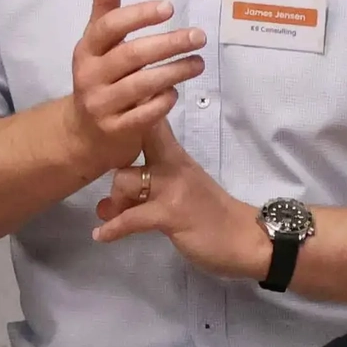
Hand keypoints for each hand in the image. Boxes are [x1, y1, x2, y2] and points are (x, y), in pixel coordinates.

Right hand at [63, 0, 204, 180]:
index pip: (109, 27)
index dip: (138, 15)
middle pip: (131, 55)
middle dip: (168, 44)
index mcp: (86, 50)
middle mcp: (89, 76)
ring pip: (141, 85)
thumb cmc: (98, 77)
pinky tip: (176, 92)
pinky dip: (163, 101)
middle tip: (199, 37)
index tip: (169, 8)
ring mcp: (101, 105)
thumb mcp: (97, 42)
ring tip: (198, 63)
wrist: (82, 133)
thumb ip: (105, 6)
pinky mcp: (115, 130)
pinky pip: (144, 115)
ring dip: (174, 72)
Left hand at [90, 117, 260, 277]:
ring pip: (124, 180)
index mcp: (176, 156)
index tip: (112, 108)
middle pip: (131, 145)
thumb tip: (105, 204)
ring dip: (114, 200)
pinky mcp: (170, 214)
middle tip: (108, 181)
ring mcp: (171, 189)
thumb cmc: (212, 213)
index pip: (152, 123)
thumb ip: (145, 192)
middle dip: (111, 158)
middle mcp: (172, 166)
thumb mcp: (182, 190)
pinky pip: (131, 218)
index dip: (130, 110)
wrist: (245, 238)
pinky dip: (113, 229)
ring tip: (113, 215)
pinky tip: (101, 236)